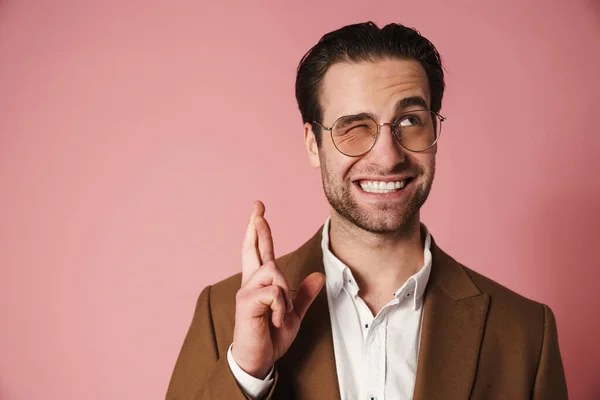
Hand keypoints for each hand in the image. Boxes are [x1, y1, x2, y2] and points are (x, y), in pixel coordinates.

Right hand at [231, 201, 324, 378]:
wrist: (258, 360)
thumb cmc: (271, 336)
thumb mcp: (292, 313)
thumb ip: (304, 294)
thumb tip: (319, 275)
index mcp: (260, 283)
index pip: (259, 251)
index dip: (258, 231)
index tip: (258, 211)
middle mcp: (250, 282)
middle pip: (255, 248)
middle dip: (257, 226)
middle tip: (258, 205)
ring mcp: (246, 291)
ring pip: (275, 273)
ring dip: (285, 294)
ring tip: (280, 314)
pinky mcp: (246, 302)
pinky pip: (274, 292)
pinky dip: (281, 307)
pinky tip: (275, 320)